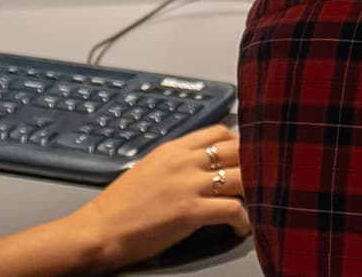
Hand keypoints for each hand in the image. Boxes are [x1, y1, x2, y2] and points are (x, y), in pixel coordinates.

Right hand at [69, 123, 249, 268]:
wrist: (102, 228)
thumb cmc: (122, 205)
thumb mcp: (150, 167)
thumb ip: (178, 162)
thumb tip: (202, 164)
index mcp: (173, 148)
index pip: (220, 132)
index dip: (240, 144)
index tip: (248, 157)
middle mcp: (184, 162)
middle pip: (238, 151)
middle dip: (254, 166)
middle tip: (259, 181)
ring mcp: (189, 185)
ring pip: (242, 177)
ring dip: (254, 193)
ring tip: (254, 205)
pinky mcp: (191, 211)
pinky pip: (234, 210)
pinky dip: (244, 220)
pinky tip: (241, 228)